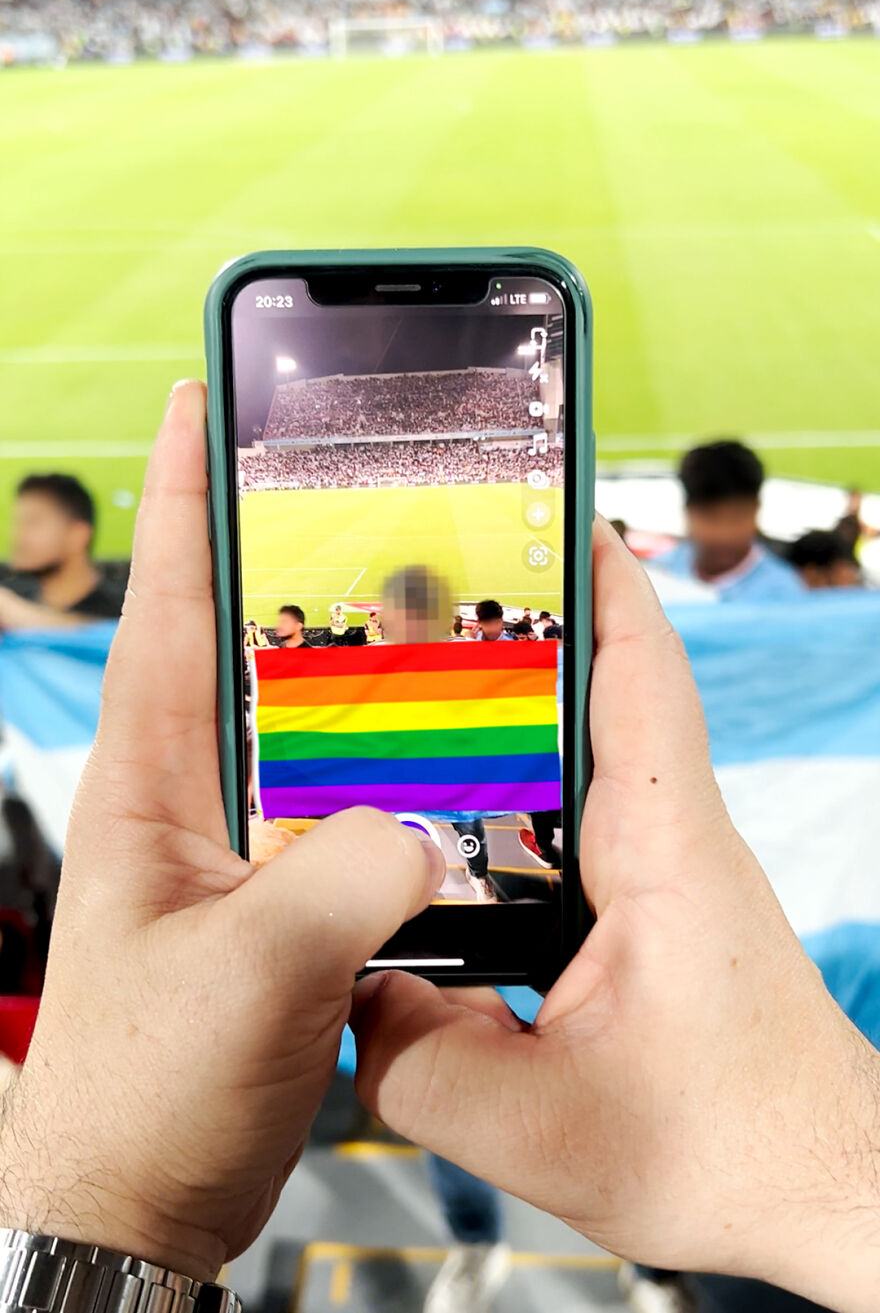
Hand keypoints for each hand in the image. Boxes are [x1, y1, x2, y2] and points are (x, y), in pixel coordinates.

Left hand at [0, 381, 442, 1280]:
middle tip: (352, 475)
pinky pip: (346, 798)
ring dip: (358, 661)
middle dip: (287, 547)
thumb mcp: (248, 977)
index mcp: (150, 782)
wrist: (134, 1198)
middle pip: (245, 638)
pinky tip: (444, 755)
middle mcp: (191, 794)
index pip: (167, 605)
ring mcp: (238, 841)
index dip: (184, 497)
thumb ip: (345, 881)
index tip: (204, 403)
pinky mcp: (283, 891)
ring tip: (423, 596)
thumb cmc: (143, 1094)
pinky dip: (392, 763)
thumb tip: (427, 828)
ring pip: (307, 719)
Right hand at [354, 516, 879, 1310]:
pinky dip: (517, 791)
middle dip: (527, 625)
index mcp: (665, 850)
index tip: (545, 510)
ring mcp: (666, 864)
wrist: (816, 1185)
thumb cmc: (732, 1149)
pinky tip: (449, 822)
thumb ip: (417, 1060)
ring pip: (587, 749)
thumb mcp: (541, 1127)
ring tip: (419, 686)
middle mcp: (673, 836)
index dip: (598, 579)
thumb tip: (348, 994)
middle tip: (434, 583)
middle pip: (605, 687)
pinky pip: (575, 816)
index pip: (641, 672)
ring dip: (517, 709)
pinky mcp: (651, 900)